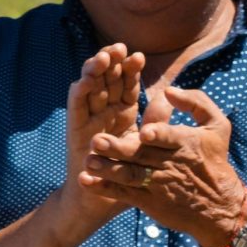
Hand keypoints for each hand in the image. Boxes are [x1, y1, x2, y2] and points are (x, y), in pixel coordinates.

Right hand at [60, 46, 144, 228]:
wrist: (101, 200)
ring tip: (103, 57)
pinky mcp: (75, 129)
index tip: (139, 56)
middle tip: (119, 47)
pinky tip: (85, 80)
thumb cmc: (128, 172)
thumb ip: (157, 120)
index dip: (131, 70)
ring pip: (90, 88)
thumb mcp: (148, 143)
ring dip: (94, 71)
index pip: (127, 84)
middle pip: (107, 80)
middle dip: (112, 62)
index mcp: (124, 112)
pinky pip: (75, 108)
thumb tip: (171, 96)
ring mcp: (89, 118)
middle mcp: (105, 111)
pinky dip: (79, 93)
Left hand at [83, 85, 246, 246]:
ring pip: (130, 174)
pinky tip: (87, 181)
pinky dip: (105, 188)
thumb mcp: (218, 126)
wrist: (219, 206)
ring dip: (108, 169)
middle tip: (96, 141)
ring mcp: (159, 184)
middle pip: (142, 155)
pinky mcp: (149, 201)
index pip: (170, 137)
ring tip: (88, 162)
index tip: (144, 133)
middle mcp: (171, 164)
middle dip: (118, 148)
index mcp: (187, 143)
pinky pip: (124, 194)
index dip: (159, 135)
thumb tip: (169, 90)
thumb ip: (197, 102)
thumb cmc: (214, 160)